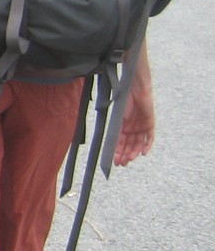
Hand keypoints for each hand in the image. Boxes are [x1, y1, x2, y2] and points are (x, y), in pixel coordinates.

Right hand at [114, 47, 153, 166]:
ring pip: (138, 143)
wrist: (134, 86)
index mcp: (122, 125)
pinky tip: (143, 153)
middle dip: (125, 154)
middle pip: (129, 144)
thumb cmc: (122, 96)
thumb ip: (112, 125)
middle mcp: (132, 127)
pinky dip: (147, 145)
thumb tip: (102, 136)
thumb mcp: (115, 114)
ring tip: (129, 159)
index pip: (120, 142)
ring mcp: (141, 125)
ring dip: (134, 152)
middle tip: (121, 163)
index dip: (117, 152)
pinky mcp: (149, 122)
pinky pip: (149, 137)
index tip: (114, 161)